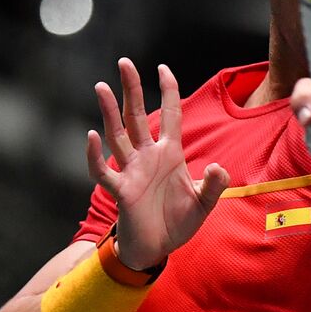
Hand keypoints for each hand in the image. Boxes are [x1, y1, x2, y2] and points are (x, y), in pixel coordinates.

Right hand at [86, 59, 228, 269]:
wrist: (158, 249)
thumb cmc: (177, 223)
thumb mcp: (204, 203)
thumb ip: (214, 184)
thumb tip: (219, 167)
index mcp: (170, 153)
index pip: (169, 114)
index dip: (167, 91)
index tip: (163, 67)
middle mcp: (148, 156)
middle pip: (136, 115)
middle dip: (131, 88)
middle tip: (124, 62)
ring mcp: (132, 171)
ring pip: (118, 135)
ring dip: (109, 112)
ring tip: (101, 87)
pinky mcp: (121, 190)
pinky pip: (103, 170)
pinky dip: (96, 155)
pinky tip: (91, 136)